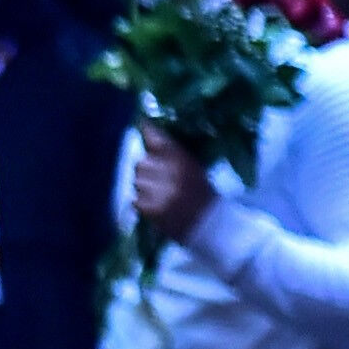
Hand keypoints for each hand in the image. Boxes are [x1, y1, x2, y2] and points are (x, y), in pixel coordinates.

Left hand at [130, 129, 215, 246]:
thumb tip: (146, 130)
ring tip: (159, 196)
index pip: (157, 139)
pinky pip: (136, 199)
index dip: (147, 130)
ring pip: (136, 181)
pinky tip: (156, 207)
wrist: (212, 225)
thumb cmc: (203, 194)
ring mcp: (156, 190)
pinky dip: (142, 203)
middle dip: (146, 171)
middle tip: (159, 182)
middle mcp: (167, 171)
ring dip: (144, 188)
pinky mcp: (149, 207)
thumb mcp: (193, 167)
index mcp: (182, 159)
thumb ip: (171, 152)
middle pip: (140, 163)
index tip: (141, 123)